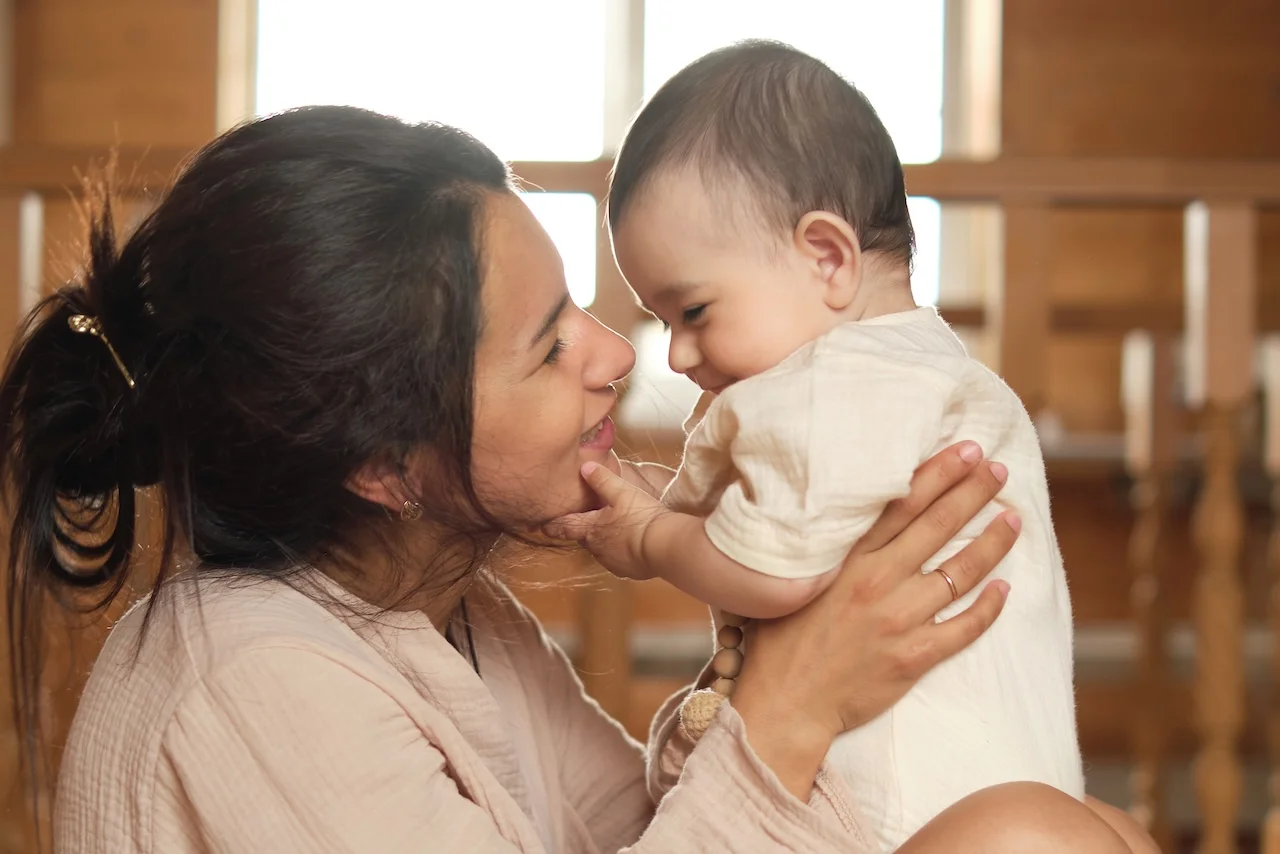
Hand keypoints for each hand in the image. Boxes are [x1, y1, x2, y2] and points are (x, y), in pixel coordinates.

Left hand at [544, 462, 667, 580]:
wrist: (664, 547)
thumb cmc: (640, 516)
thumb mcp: (621, 491)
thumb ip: (602, 479)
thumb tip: (584, 467)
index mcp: (590, 529)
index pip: (563, 527)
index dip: (552, 525)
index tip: (542, 525)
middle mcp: (596, 548)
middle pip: (583, 537)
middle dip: (584, 529)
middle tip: (587, 520)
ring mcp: (612, 562)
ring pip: (601, 549)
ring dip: (604, 541)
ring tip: (616, 530)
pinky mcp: (628, 571)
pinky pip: (619, 560)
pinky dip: (621, 552)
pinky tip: (632, 544)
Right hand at [728, 442, 1016, 797]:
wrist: (785, 702)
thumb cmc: (782, 640)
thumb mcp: (795, 580)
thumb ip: (825, 549)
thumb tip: (841, 513)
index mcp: (848, 560)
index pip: (902, 504)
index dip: (938, 474)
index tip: (967, 451)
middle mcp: (877, 583)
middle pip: (937, 527)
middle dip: (973, 492)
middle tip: (998, 469)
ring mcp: (899, 620)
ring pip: (959, 574)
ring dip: (992, 543)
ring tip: (1013, 519)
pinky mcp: (913, 657)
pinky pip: (964, 628)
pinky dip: (989, 608)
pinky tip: (1005, 589)